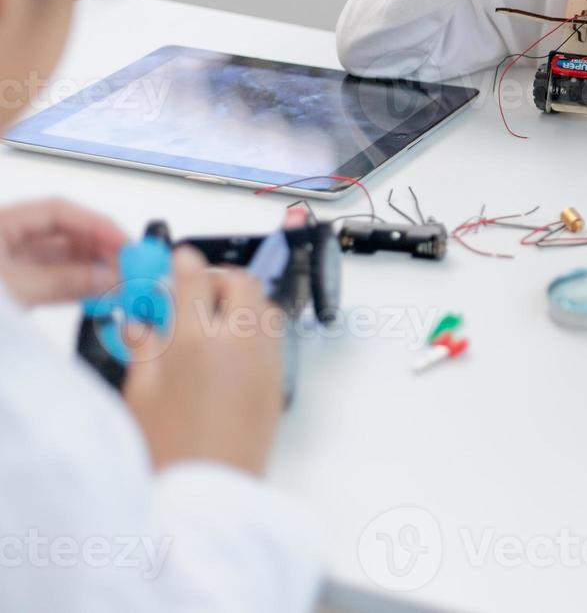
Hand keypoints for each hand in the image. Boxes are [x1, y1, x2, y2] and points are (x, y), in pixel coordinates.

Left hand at [0, 199, 127, 307]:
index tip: (124, 243)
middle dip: (100, 248)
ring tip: (119, 281)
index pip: (59, 211)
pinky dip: (79, 283)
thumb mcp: (16, 288)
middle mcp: (9, 237)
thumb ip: (65, 282)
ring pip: (64, 256)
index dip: (96, 224)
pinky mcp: (18, 282)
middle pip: (65, 232)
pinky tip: (100, 290)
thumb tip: (109, 278)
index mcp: (3, 223)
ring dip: (94, 268)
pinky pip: (56, 276)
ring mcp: (13, 260)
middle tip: (128, 265)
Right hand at [123, 248, 283, 476]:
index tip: (177, 259)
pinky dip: (256, 325)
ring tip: (212, 320)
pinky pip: (273, 334)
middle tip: (194, 294)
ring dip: (242, 300)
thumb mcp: (140, 395)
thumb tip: (141, 320)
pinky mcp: (278, 379)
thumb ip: (145, 348)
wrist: (209, 495)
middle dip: (219, 279)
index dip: (184, 263)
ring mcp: (266, 359)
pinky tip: (230, 346)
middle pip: (242, 283)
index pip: (195, 280)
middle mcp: (240, 342)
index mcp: (197, 341)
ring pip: (265, 305)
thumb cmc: (168, 450)